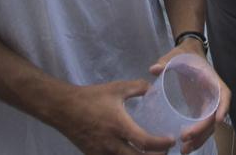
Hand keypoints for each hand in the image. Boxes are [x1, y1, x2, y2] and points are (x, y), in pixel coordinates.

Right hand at [48, 80, 173, 154]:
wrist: (63, 108)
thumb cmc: (91, 97)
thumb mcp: (116, 88)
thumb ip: (137, 87)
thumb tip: (153, 88)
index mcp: (119, 126)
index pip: (145, 142)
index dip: (162, 144)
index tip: (171, 140)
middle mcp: (112, 144)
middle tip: (165, 150)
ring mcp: (102, 153)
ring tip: (150, 153)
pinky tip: (132, 153)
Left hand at [148, 44, 228, 153]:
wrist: (189, 54)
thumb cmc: (185, 54)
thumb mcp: (176, 55)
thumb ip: (166, 61)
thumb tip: (154, 69)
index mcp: (211, 79)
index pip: (224, 94)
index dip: (223, 107)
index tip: (218, 120)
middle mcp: (214, 94)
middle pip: (214, 115)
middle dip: (203, 130)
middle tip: (185, 139)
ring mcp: (208, 103)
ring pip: (209, 125)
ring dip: (200, 139)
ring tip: (184, 150)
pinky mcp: (200, 109)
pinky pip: (202, 126)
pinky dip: (196, 137)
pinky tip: (185, 146)